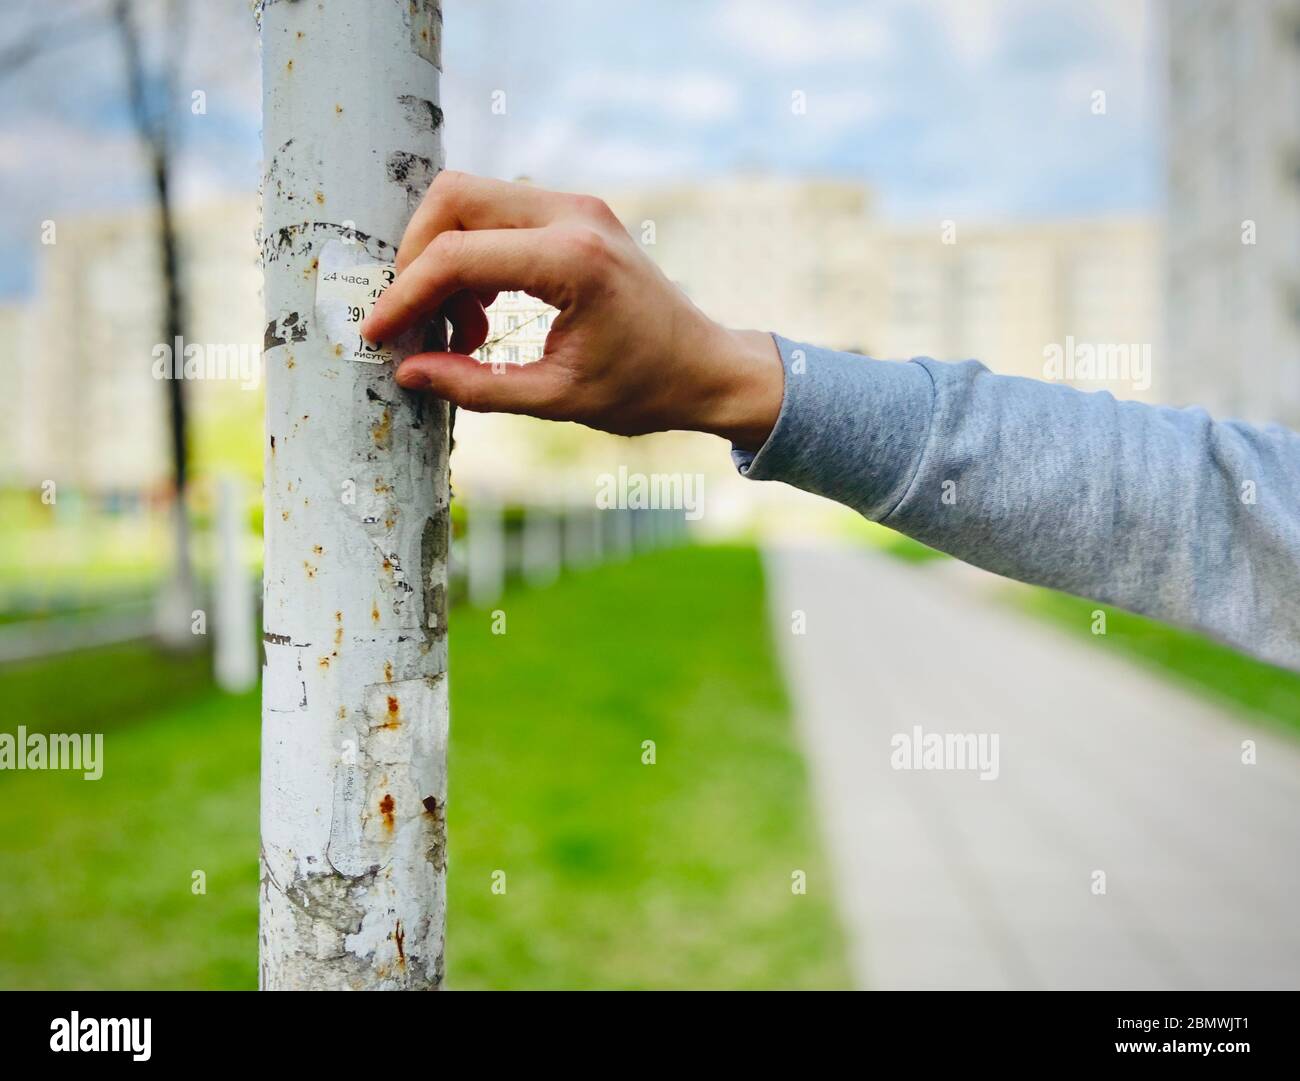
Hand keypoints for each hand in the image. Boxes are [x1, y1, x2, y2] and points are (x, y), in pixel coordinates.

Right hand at [361, 171, 782, 450]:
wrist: (706, 367)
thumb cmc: (645, 389)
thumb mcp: (558, 399)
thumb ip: (478, 386)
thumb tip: (409, 372)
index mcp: (574, 260)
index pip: (457, 255)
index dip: (404, 294)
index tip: (378, 335)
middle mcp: (573, 215)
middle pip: (453, 197)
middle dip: (415, 258)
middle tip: (415, 322)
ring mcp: (576, 206)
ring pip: (471, 198)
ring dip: (444, 258)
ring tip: (460, 330)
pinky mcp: (575, 213)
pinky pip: (499, 213)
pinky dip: (473, 256)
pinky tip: (482, 314)